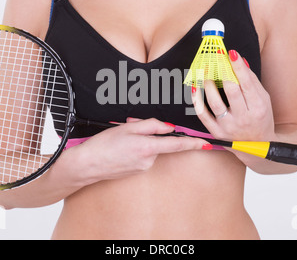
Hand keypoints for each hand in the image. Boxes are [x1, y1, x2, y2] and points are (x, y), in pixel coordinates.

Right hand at [76, 118, 206, 183]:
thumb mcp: (128, 127)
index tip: (206, 143)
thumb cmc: (105, 144)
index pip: (176, 144)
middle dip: (151, 134)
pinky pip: (143, 156)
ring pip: (150, 149)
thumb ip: (151, 126)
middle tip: (131, 127)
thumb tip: (167, 128)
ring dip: (142, 141)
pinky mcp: (137, 171)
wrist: (88, 164)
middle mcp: (149, 160)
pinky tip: (122, 148)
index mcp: (148, 147)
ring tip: (122, 139)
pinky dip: (137, 149)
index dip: (193, 143)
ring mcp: (143, 168)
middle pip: (159, 143)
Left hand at [192, 50, 275, 141]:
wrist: (256, 145)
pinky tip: (194, 88)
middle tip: (215, 58)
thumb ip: (252, 81)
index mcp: (258, 108)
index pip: (247, 84)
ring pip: (215, 102)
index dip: (238, 67)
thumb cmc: (260, 118)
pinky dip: (197, 101)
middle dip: (222, 72)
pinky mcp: (216, 132)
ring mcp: (228, 127)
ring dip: (208, 84)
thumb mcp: (263, 100)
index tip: (231, 53)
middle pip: (231, 91)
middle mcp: (243, 118)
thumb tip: (240, 61)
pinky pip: (203, 115)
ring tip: (204, 71)